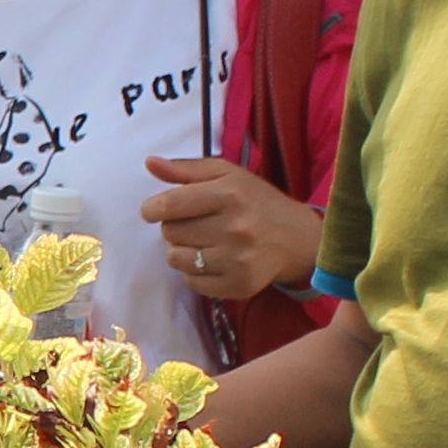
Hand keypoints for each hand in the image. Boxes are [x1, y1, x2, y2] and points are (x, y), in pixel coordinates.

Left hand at [139, 156, 324, 307]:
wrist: (297, 238)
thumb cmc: (255, 201)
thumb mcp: (226, 174)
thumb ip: (186, 169)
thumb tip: (150, 163)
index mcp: (230, 194)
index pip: (170, 205)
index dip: (151, 209)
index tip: (153, 211)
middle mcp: (236, 227)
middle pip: (169, 232)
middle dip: (174, 227)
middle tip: (196, 224)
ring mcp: (239, 259)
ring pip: (176, 259)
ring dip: (182, 250)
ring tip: (204, 242)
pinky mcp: (240, 284)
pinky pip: (192, 282)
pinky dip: (195, 272)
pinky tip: (215, 260)